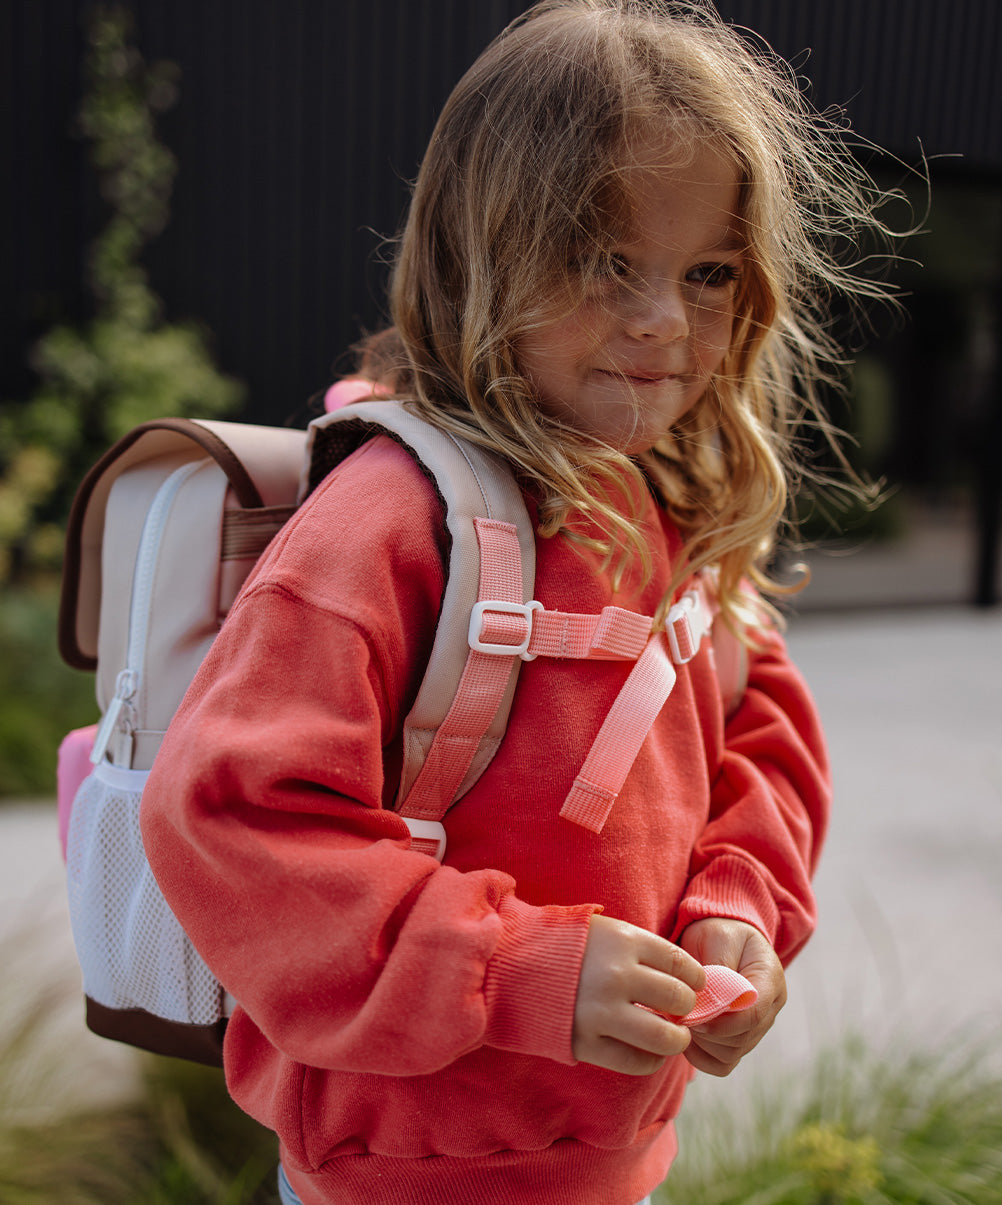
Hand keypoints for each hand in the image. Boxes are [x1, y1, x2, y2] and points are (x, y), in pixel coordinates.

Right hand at [573, 914, 705, 1075]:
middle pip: (677, 998)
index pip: (681, 962)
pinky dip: (650, 1060)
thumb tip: (683, 978)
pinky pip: (636, 1062)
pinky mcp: (586, 1042)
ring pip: (664, 1036)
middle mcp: (617, 975)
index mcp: (623, 940)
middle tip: (682, 1011)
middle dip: (687, 1008)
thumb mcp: (604, 930)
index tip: (695, 985)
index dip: (696, 978)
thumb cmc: (563, 945)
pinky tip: (648, 1052)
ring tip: (673, 1037)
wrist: (508, 965)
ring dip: (676, 1040)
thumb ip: (640, 950)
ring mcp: (601, 1011)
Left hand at [678, 918, 785, 1076]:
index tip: (692, 1014)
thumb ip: (716, 969)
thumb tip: (705, 1003)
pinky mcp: (740, 1039)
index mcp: (769, 979)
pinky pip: (722, 1064)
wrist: (722, 937)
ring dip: (701, 1043)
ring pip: (730, 1054)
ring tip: (681, 1019)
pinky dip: (702, 1056)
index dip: (721, 1021)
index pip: (752, 1014)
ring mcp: (756, 1027)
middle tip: (678, 1014)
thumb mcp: (716, 937)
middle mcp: (769, 1008)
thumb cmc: (719, 933)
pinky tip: (687, 1034)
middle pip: (740, 1039)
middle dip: (706, 1031)